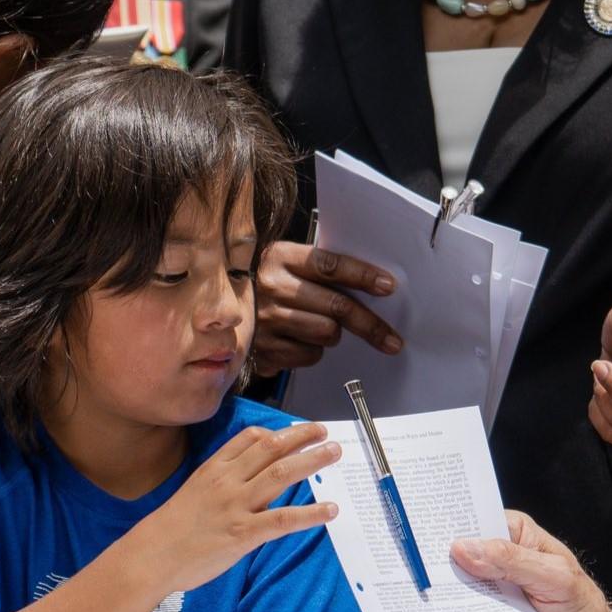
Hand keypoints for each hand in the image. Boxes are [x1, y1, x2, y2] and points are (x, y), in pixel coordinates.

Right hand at [124, 423, 341, 594]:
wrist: (151, 556)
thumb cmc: (172, 528)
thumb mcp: (194, 491)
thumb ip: (223, 479)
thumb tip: (252, 473)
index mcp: (214, 469)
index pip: (250, 439)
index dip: (278, 431)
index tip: (297, 429)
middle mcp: (227, 481)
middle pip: (271, 448)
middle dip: (302, 436)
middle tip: (324, 431)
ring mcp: (236, 506)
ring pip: (282, 474)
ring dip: (312, 460)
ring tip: (334, 452)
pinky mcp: (243, 533)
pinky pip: (283, 519)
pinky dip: (311, 514)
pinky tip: (331, 510)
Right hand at [253, 241, 400, 372]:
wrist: (219, 307)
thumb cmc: (267, 283)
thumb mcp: (288, 264)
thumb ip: (323, 271)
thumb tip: (375, 286)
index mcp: (280, 257)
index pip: (330, 266)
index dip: (363, 276)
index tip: (388, 287)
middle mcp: (271, 287)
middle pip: (336, 306)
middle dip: (370, 325)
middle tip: (391, 339)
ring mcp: (265, 320)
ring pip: (327, 333)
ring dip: (333, 334)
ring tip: (320, 326)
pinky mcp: (263, 349)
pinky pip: (310, 355)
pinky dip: (313, 351)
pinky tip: (300, 340)